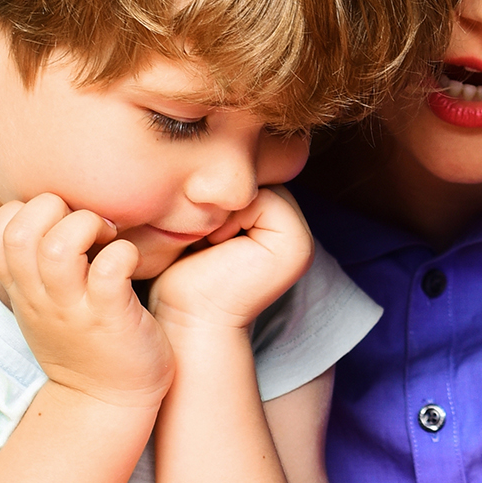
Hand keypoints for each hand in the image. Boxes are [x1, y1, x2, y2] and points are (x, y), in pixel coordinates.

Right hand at [0, 193, 170, 406]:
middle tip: (86, 223)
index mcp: (22, 289)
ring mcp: (73, 309)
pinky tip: (130, 260)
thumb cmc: (80, 343)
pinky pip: (109, 270)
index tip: (53, 221)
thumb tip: (14, 214)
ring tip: (107, 236)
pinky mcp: (111, 318)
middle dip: (53, 207)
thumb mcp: (38, 303)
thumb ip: (27, 263)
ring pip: (57, 247)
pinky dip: (122, 253)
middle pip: (18, 231)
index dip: (19, 211)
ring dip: (85, 225)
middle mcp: (40, 297)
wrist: (105, 402)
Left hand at [149, 187, 312, 332]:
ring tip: (208, 243)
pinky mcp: (295, 244)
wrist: (188, 322)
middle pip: (252, 181)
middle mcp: (294, 232)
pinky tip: (216, 247)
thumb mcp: (197, 230)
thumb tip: (207, 160)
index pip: (243, 182)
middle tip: (200, 238)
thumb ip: (216, 199)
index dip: (213, 197)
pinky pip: (259, 199)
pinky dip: (230, 217)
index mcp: (274, 228)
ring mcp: (300, 239)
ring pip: (254, 187)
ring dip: (222, 209)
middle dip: (220, 200)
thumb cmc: (181, 281)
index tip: (194, 232)